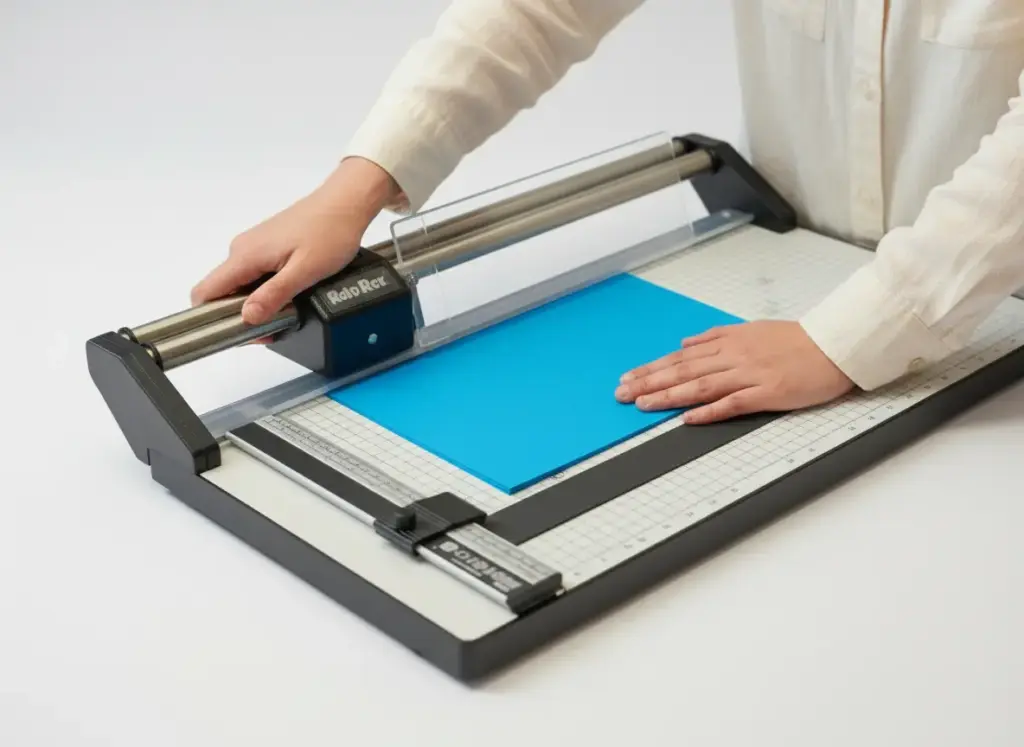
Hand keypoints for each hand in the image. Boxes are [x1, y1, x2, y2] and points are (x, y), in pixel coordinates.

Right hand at [191, 157, 400, 324]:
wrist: (345, 203)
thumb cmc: (329, 231)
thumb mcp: (305, 271)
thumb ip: (274, 295)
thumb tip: (247, 316)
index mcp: (245, 255)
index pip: (204, 292)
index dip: (213, 318)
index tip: (238, 332)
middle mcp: (242, 248)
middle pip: (223, 293)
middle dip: (243, 315)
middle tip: (274, 326)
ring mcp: (254, 246)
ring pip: (240, 285)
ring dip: (258, 303)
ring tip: (288, 309)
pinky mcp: (266, 246)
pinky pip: (255, 275)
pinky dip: (266, 290)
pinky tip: (290, 293)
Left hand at [615, 320, 854, 423]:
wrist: (835, 346)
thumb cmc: (797, 340)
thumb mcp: (752, 329)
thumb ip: (717, 336)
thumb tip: (686, 342)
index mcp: (730, 341)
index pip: (681, 358)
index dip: (652, 368)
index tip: (629, 377)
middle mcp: (734, 356)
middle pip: (683, 371)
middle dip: (649, 382)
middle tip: (621, 394)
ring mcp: (750, 375)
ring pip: (701, 386)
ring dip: (669, 396)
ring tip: (642, 404)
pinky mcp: (768, 393)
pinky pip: (732, 403)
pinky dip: (708, 411)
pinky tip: (687, 418)